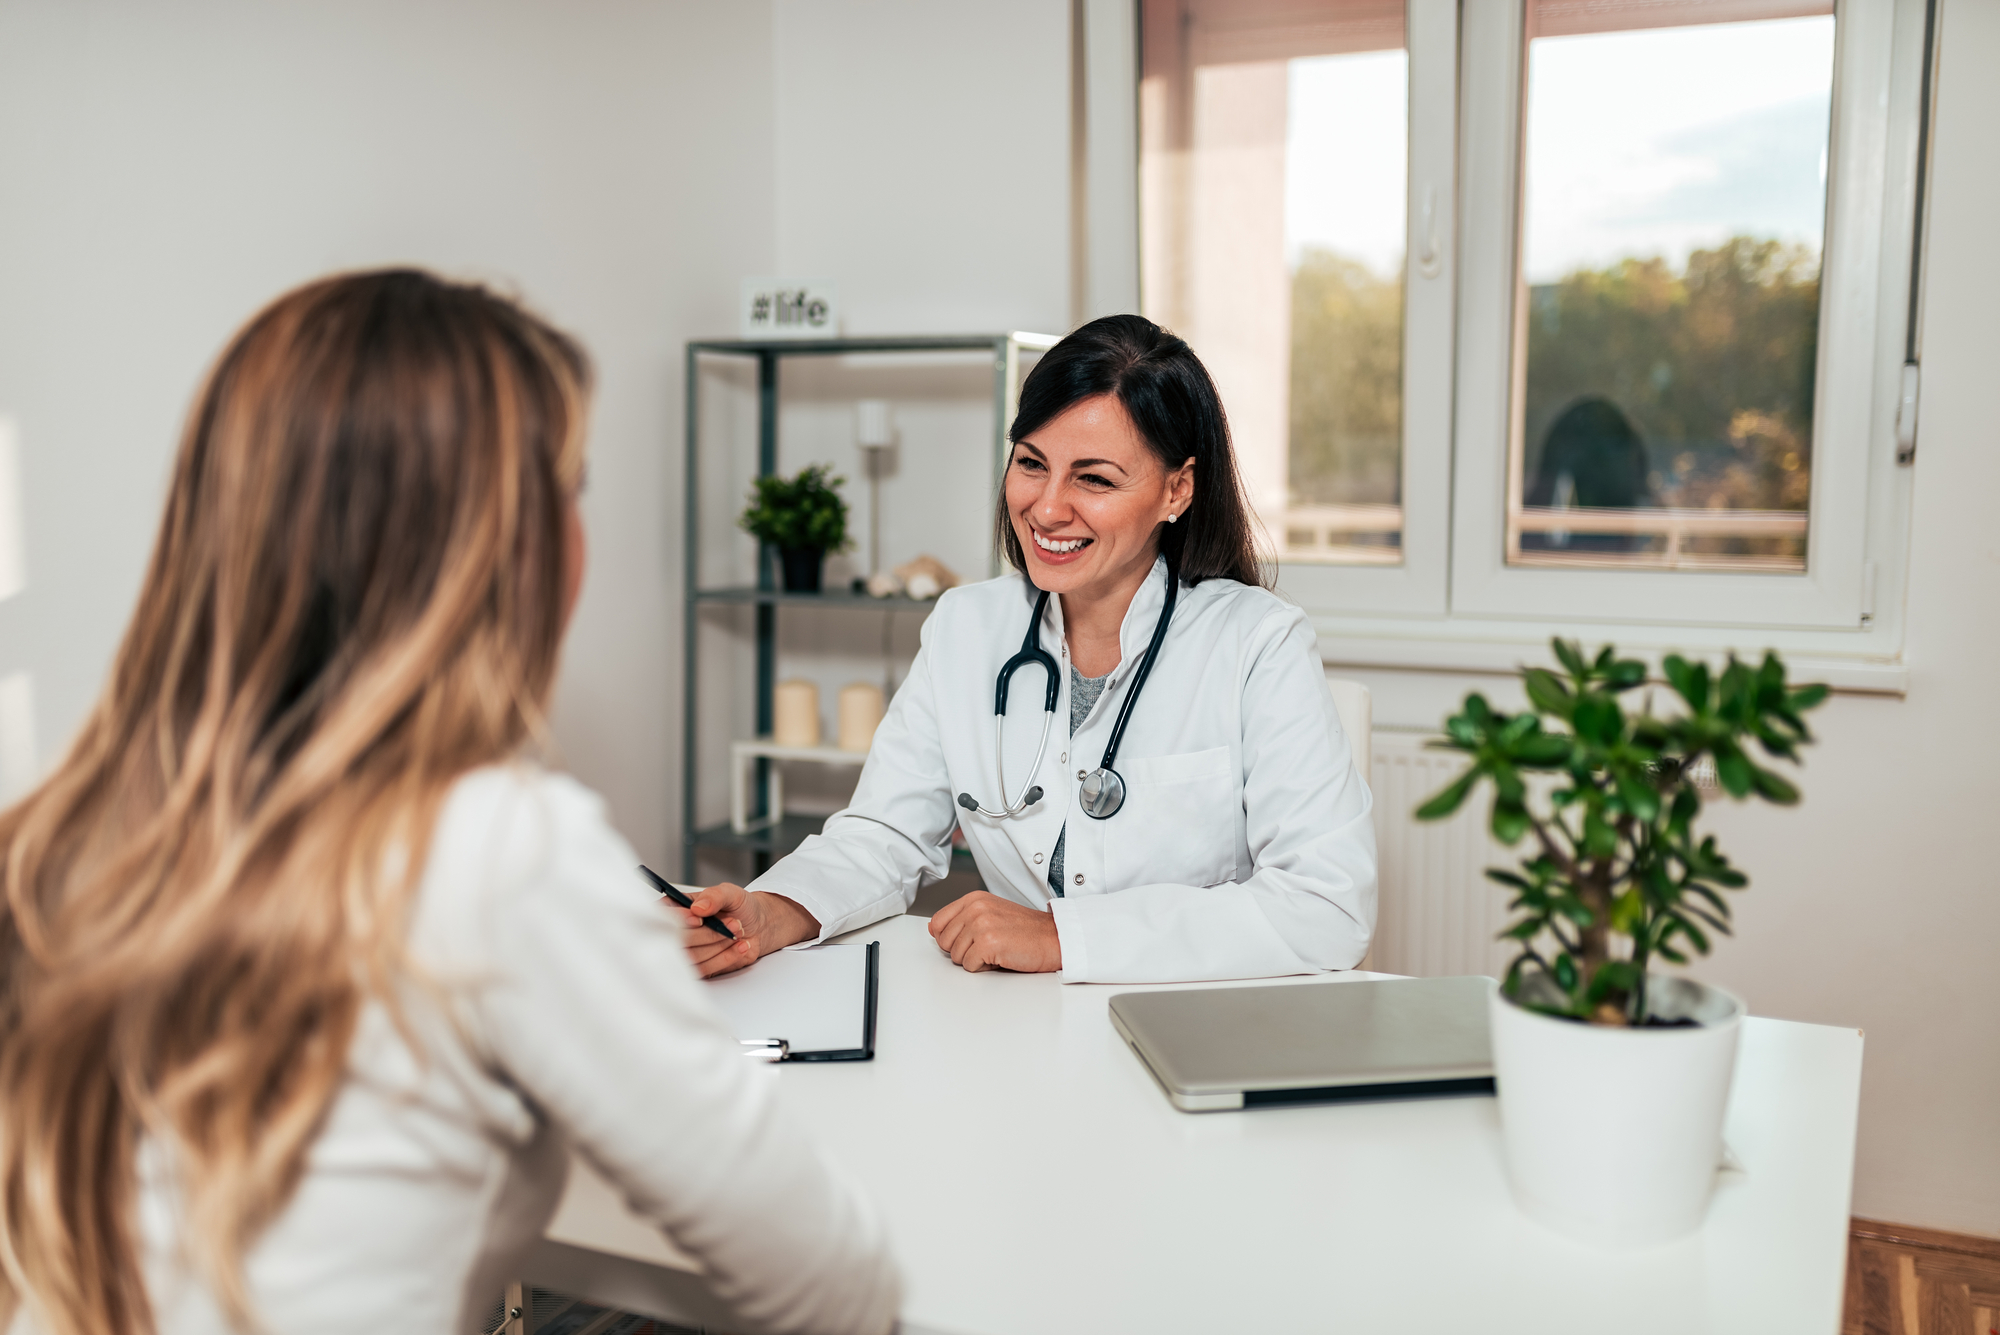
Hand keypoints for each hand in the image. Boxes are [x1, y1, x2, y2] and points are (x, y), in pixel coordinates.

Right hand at [678, 883, 820, 978]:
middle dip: (708, 933)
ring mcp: (686, 951)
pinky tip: (740, 946)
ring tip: (739, 932)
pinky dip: (725, 958)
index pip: (663, 916)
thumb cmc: (740, 907)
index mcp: (676, 907)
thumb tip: (699, 908)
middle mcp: (676, 931)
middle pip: (678, 940)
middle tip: (733, 923)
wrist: (757, 926)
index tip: (698, 919)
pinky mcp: (698, 967)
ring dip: (719, 945)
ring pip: (692, 956)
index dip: (678, 920)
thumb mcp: (730, 893)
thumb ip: (715, 896)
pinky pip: (704, 969)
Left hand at [927, 891, 1061, 973]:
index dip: (949, 938)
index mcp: (974, 899)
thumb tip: (932, 928)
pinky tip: (1001, 957)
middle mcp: (975, 908)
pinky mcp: (988, 943)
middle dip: (963, 950)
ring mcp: (981, 924)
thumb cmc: (1026, 930)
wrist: (1055, 938)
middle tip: (988, 945)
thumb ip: (960, 919)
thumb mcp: (990, 914)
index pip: (938, 922)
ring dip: (975, 960)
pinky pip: (969, 966)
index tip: (968, 940)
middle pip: (944, 942)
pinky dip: (984, 968)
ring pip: (955, 956)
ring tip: (997, 949)